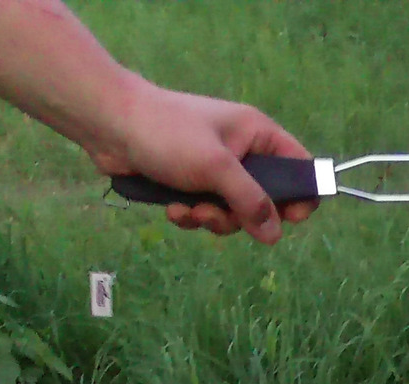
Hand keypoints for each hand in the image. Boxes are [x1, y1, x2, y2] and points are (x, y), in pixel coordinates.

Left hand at [83, 80, 313, 242]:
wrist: (106, 124)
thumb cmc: (167, 133)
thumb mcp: (216, 167)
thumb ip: (251, 201)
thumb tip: (275, 235)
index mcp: (257, 135)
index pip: (299, 167)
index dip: (302, 195)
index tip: (290, 219)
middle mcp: (242, 153)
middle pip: (266, 200)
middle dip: (242, 216)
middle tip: (221, 215)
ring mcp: (215, 170)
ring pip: (235, 212)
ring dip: (213, 220)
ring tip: (189, 211)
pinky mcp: (191, 184)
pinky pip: (206, 212)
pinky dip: (192, 216)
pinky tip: (172, 210)